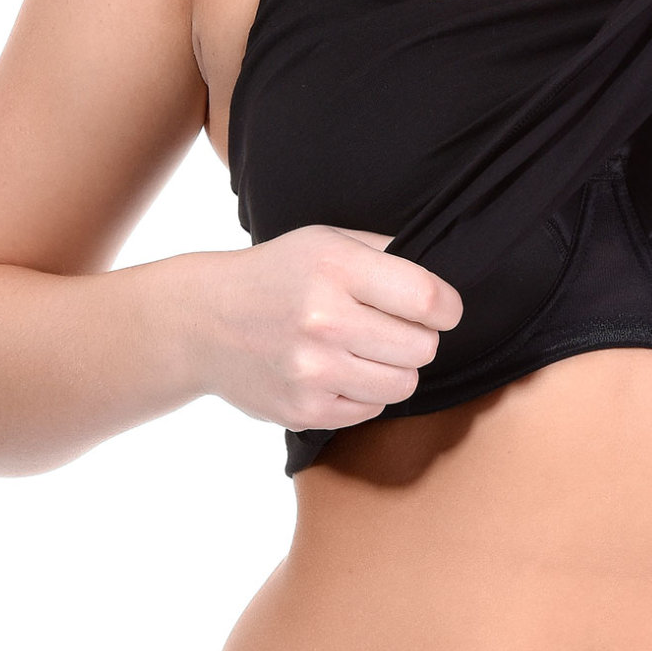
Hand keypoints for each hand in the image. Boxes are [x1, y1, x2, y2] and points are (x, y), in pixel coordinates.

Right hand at [189, 224, 462, 432]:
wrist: (203, 322)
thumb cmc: (277, 275)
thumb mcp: (326, 240)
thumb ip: (384, 254)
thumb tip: (442, 283)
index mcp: (335, 268)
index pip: (427, 299)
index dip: (448, 307)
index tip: (443, 308)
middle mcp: (323, 320)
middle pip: (422, 347)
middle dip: (420, 337)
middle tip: (396, 328)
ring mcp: (312, 371)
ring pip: (403, 384)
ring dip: (396, 368)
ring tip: (369, 350)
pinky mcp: (303, 410)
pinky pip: (371, 410)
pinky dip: (367, 393)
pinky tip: (342, 370)